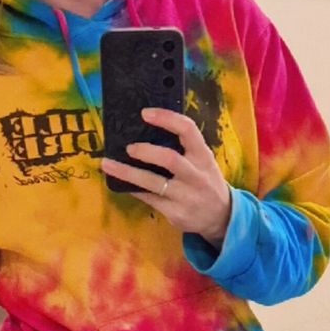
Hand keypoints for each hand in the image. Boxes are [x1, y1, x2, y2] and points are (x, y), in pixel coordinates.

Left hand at [101, 108, 232, 245]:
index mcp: (203, 156)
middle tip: (128, 147)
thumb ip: (184, 148)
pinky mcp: (175, 213)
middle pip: (169, 159)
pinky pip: (148, 198)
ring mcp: (185, 196)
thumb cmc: (205, 181)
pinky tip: (120, 182)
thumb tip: (147, 130)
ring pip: (153, 183)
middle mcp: (196, 176)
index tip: (145, 113)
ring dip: (127, 172)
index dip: (166, 118)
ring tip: (107, 164)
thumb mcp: (203, 162)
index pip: (188, 130)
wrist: (221, 217)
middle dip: (146, 151)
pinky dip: (132, 188)